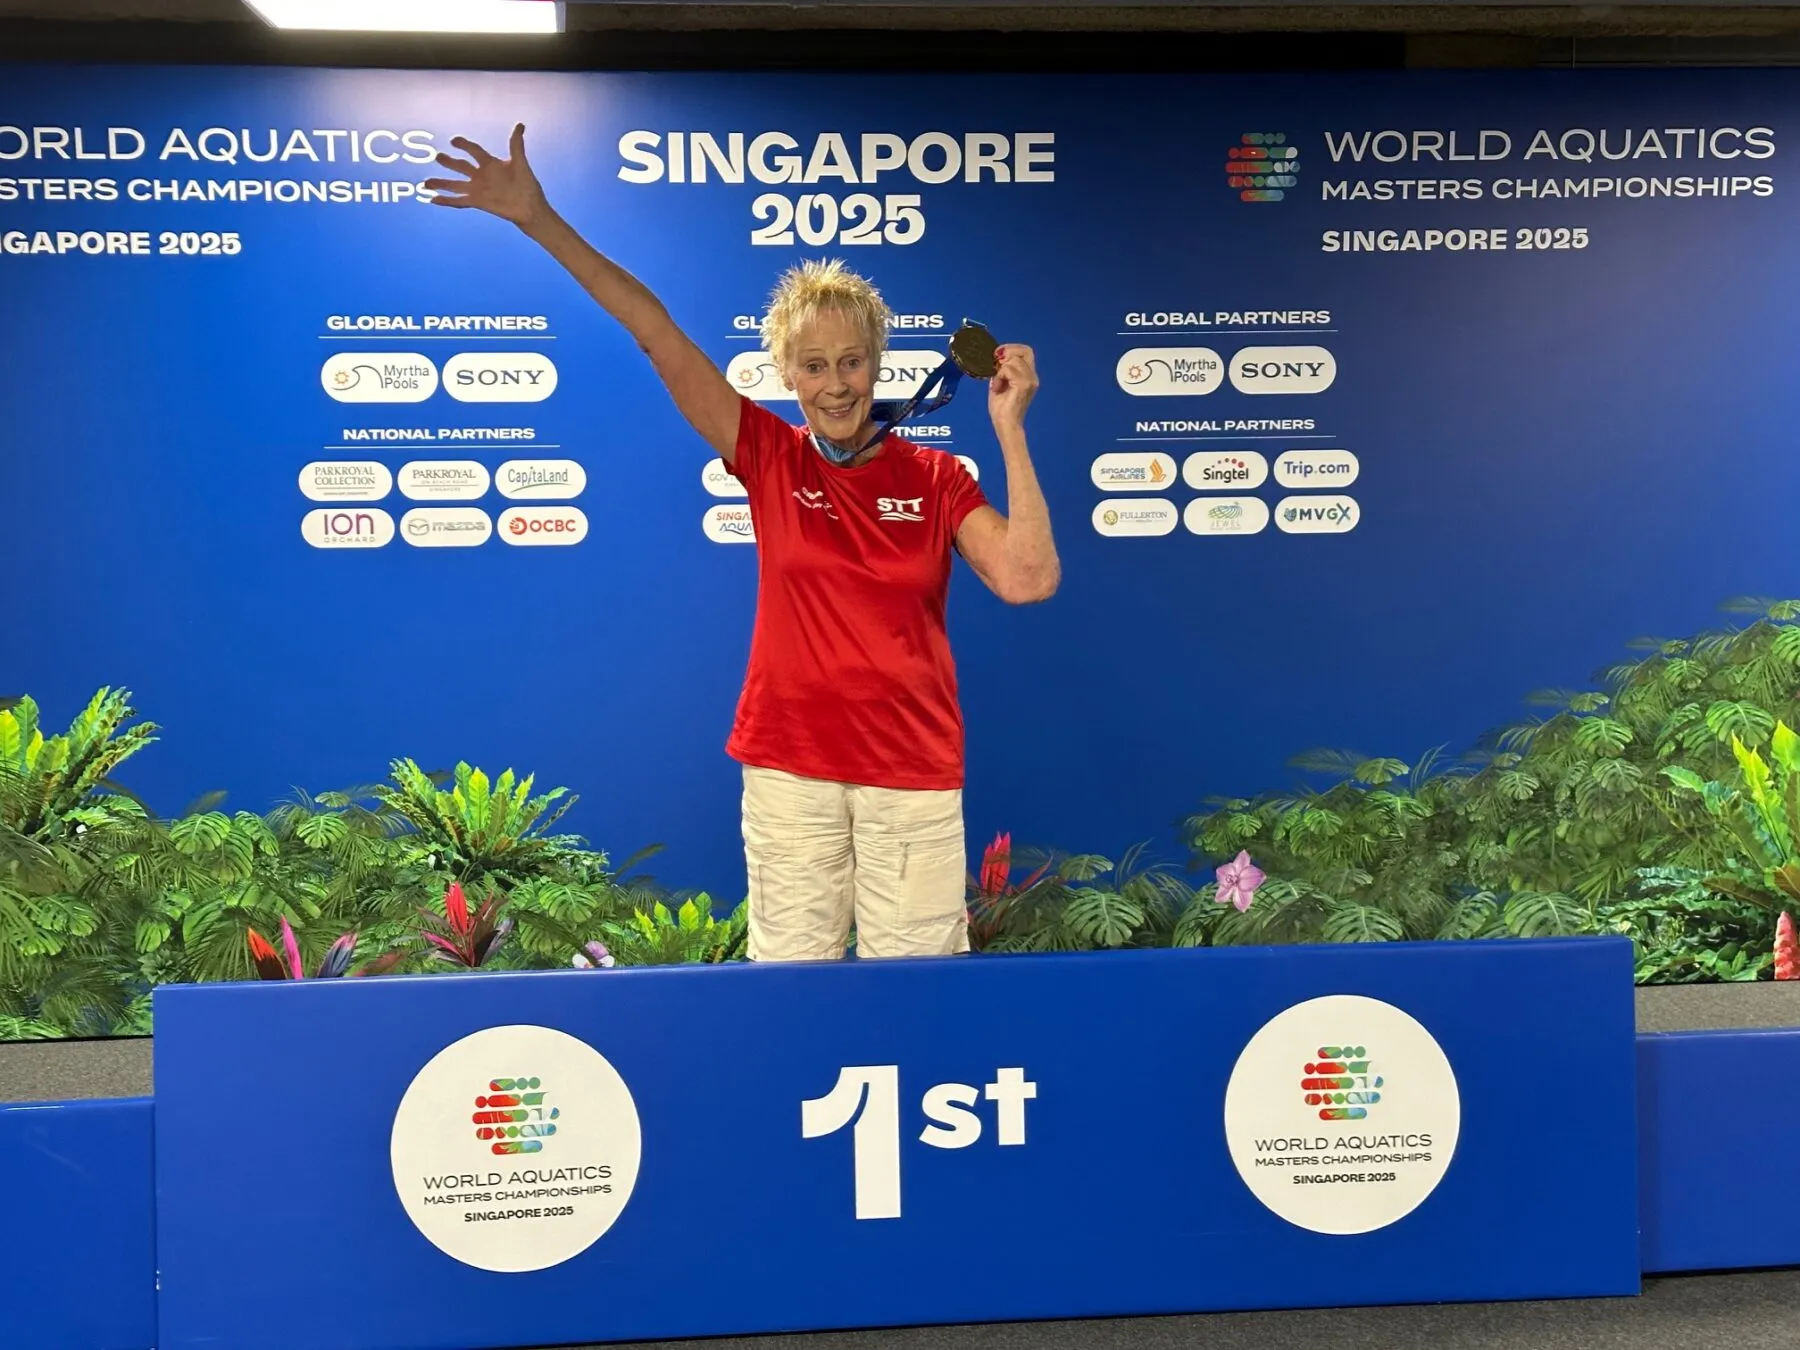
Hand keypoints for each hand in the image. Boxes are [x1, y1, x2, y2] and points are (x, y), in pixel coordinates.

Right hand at [424, 123, 549, 228]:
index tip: (453, 141)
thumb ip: (516, 144)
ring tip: (425, 183)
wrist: (530, 207)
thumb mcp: (521, 162)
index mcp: (490, 164)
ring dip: (440, 183)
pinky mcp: (478, 202)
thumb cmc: (527, 185)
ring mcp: (478, 189)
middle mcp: (481, 176)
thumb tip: (520, 125)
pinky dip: (446, 200)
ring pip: (455, 185)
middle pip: (461, 166)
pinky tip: (433, 200)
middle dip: (448, 162)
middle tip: (437, 156)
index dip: (464, 145)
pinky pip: (459, 201)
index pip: (474, 151)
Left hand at [988, 342, 1037, 429]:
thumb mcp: (999, 383)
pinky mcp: (1024, 385)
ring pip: (1013, 360)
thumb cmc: (1002, 408)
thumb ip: (1000, 370)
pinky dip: (999, 376)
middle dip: (1008, 353)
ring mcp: (1030, 380)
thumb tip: (994, 359)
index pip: (1026, 351)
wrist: (1005, 424)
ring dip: (1000, 370)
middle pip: (1024, 350)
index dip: (1012, 348)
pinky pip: (1008, 369)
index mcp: (1028, 375)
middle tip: (996, 365)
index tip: (997, 356)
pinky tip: (997, 387)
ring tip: (996, 383)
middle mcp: (1032, 376)